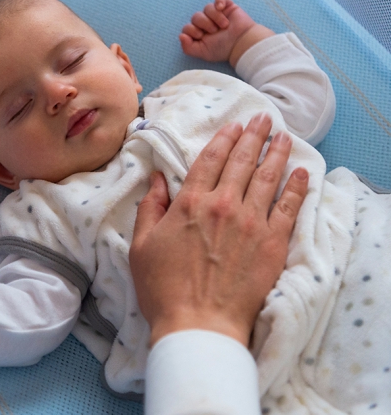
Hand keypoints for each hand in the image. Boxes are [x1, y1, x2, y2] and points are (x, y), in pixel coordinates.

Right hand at [129, 114, 308, 346]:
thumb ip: (150, 208)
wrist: (198, 323)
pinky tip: (302, 172)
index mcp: (190, 204)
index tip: (234, 125)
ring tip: (283, 135)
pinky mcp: (272, 243)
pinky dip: (297, 186)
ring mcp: (251, 223)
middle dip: (253, 136)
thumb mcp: (141, 246)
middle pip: (242, 161)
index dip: (223, 139)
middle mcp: (223, 205)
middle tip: (263, 119)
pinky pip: (289, 207)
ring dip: (276, 152)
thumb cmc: (163, 289)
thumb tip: (157, 179)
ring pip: (268, 177)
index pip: (210, 160)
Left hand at [179, 0, 272, 65]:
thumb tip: (180, 35)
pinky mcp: (227, 7)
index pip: (187, 27)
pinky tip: (221, 8)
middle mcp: (206, 23)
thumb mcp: (203, 53)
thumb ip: (188, 48)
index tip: (201, 36)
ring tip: (224, 26)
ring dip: (214, 17)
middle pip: (196, 17)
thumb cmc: (223, 49)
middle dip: (203, 24)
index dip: (191, 30)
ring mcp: (217, 14)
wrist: (242, 43)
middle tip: (214, 31)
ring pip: (207, 8)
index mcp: (199, 34)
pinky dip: (219, 1)